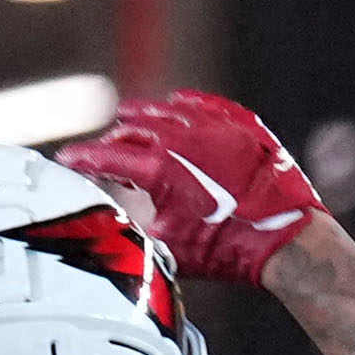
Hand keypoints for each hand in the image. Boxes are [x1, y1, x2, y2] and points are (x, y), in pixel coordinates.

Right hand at [57, 90, 319, 286]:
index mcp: (161, 169)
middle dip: (114, 140)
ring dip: (144, 115)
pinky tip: (177, 103)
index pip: (109, 159)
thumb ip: (137, 231)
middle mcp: (186, 140)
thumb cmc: (229, 251)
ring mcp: (218, 128)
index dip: (84, 159)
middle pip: (135, 130)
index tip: (66, 159)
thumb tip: (116, 231)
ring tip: (128, 115)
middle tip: (103, 150)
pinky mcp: (244, 127)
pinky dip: (187, 105)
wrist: (287, 241)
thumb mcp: (169, 247)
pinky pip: (208, 105)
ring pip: (168, 111)